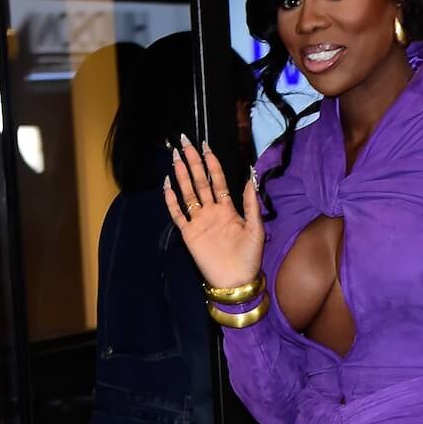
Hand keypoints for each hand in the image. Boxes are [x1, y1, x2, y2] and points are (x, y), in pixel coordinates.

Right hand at [163, 136, 264, 292]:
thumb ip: (250, 204)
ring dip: (181, 176)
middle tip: (185, 143)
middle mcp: (211, 212)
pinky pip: (177, 214)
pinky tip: (167, 185)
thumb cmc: (249, 257)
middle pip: (199, 182)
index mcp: (227, 209)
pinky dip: (171, 201)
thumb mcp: (256, 228)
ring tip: (175, 158)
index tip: (206, 146)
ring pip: (188, 194)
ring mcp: (199, 222)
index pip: (217, 180)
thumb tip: (249, 178)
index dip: (212, 163)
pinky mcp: (189, 234)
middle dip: (193, 162)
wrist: (236, 281)